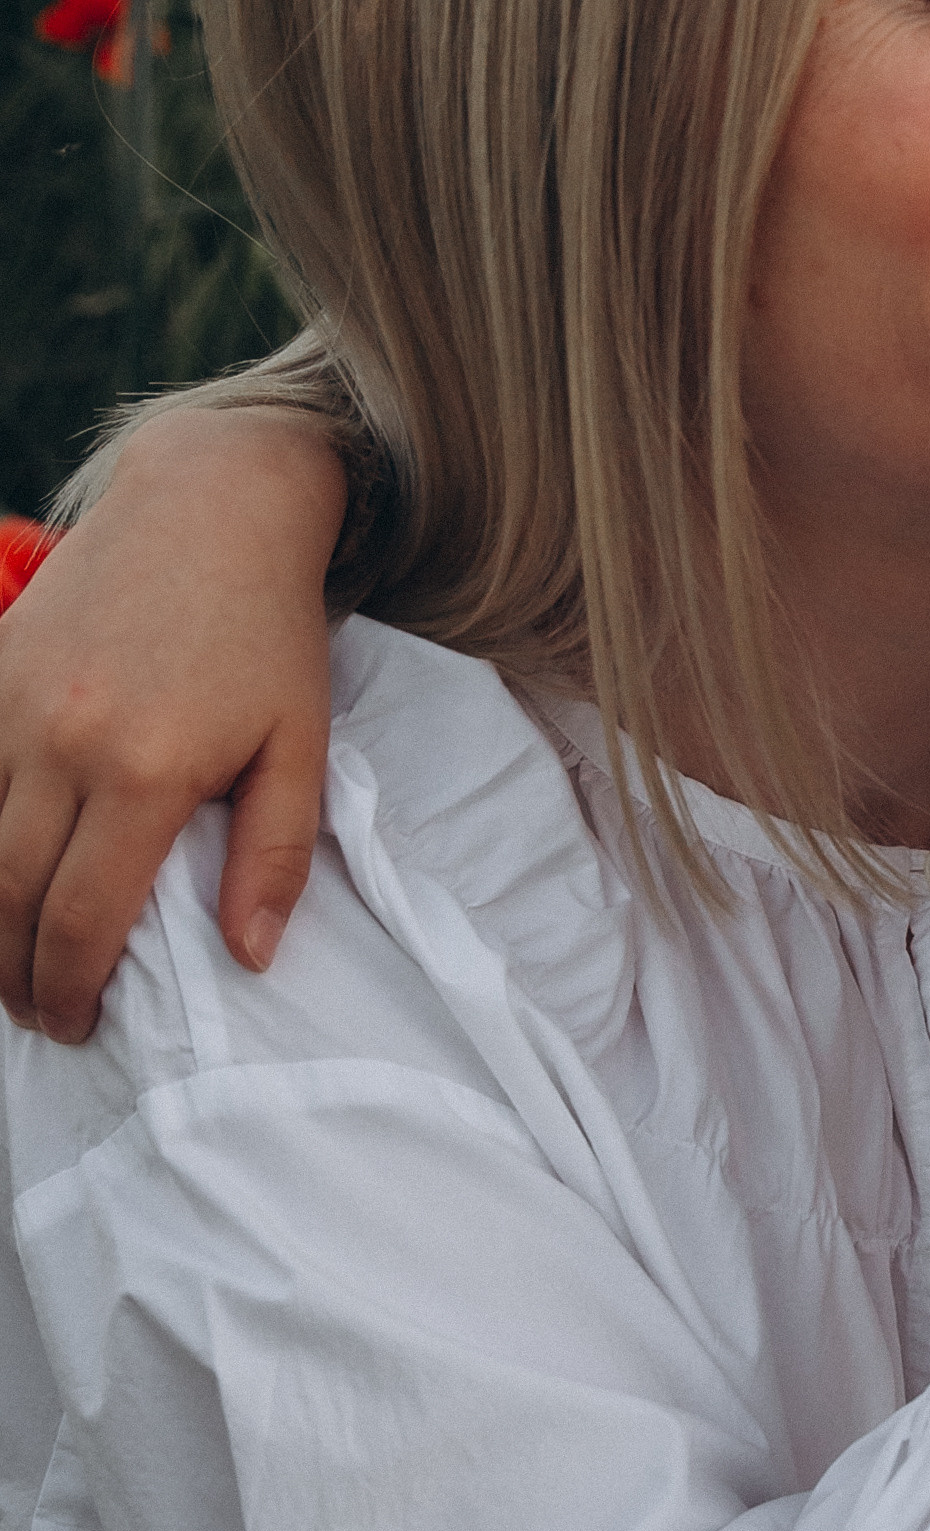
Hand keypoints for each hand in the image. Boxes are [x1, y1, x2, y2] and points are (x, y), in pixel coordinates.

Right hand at [0, 410, 343, 1039]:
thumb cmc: (267, 630)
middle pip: (6, 899)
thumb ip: (277, 853)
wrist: (212, 505)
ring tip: (9, 960)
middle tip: (37, 1012)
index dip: (70, 991)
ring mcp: (12, 705)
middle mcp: (62, 744)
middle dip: (13, 975)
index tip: (78, 1025)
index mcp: (145, 771)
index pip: (81, 921)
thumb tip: (249, 955)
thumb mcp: (300, 741)